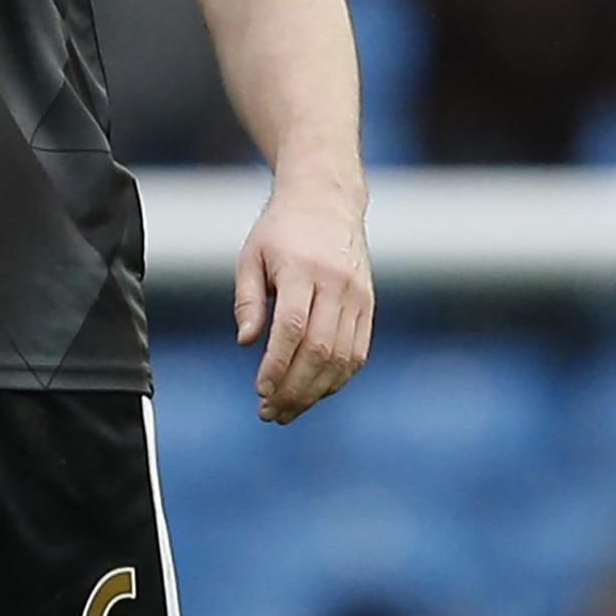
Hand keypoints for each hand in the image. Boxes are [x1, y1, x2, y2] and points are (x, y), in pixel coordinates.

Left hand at [235, 174, 372, 423]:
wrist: (326, 202)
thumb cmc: (279, 231)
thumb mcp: (251, 255)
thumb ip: (247, 299)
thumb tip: (246, 342)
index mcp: (302, 269)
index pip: (293, 328)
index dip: (278, 364)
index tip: (261, 391)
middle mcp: (336, 284)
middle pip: (320, 349)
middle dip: (295, 388)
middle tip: (270, 412)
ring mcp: (358, 297)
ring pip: (343, 357)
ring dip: (316, 391)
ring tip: (288, 410)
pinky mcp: (369, 306)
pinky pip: (358, 352)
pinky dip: (338, 378)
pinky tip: (315, 392)